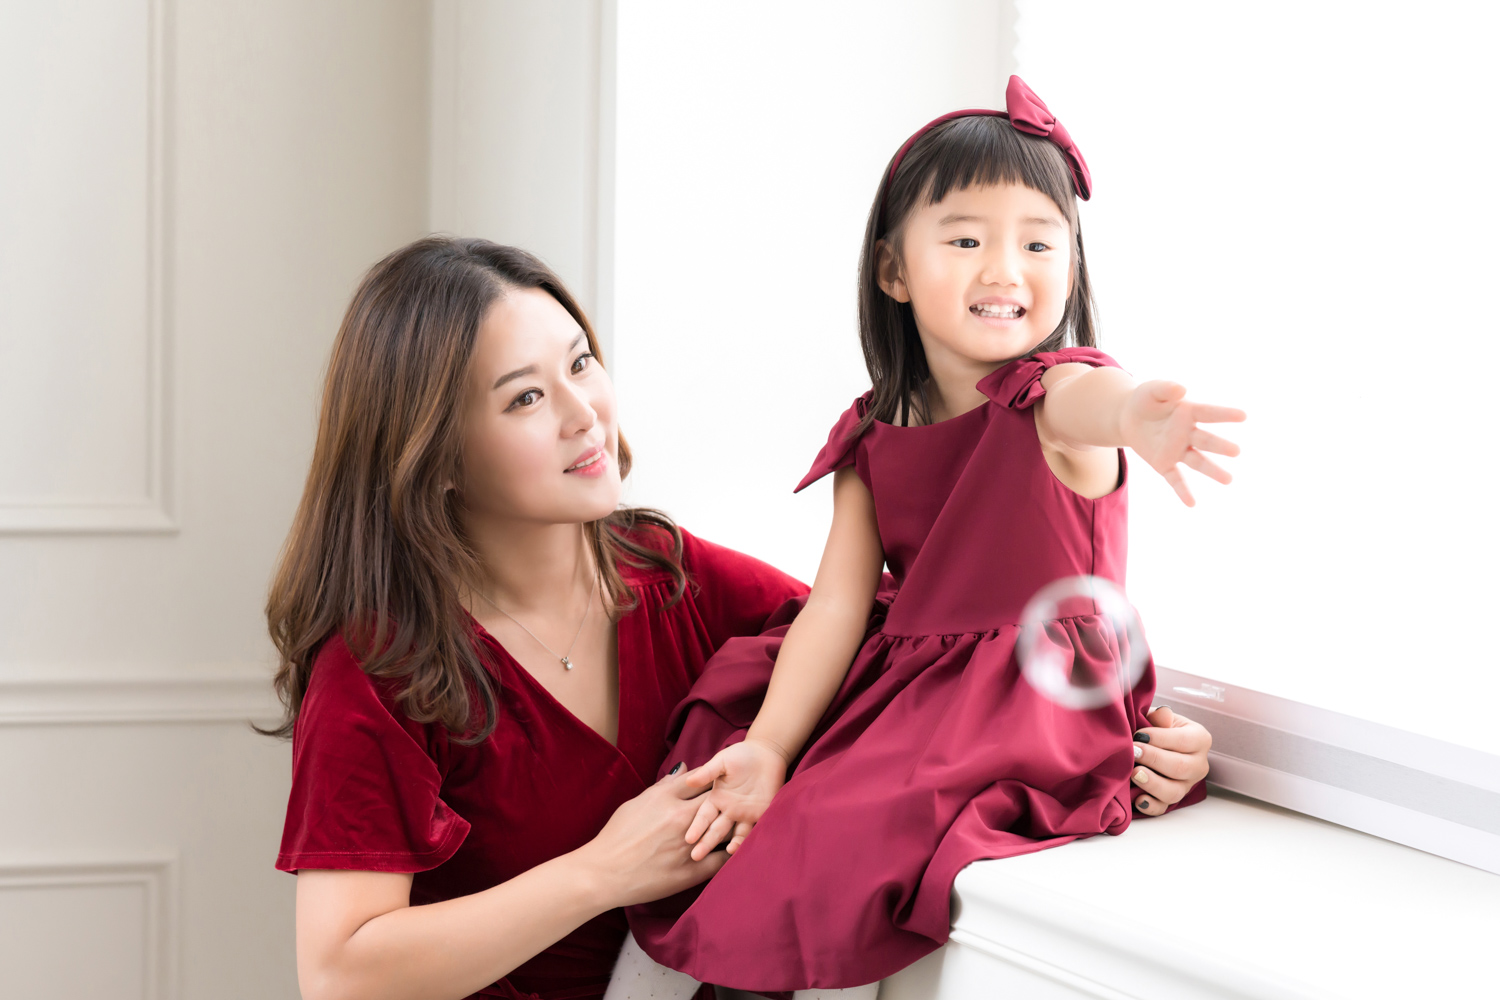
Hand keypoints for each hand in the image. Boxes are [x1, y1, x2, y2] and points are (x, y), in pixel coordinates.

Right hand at [578, 769, 728, 907]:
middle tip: (734, 798)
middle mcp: (680, 818)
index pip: (699, 779)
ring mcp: (688, 845)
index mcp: (665, 799)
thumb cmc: (616, 837)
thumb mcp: (636, 804)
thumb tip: (683, 768)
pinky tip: (734, 849)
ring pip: (724, 828)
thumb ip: (663, 787)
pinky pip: (722, 860)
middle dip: (725, 797)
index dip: (711, 777)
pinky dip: (731, 853)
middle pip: (715, 799)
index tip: (719, 779)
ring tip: (736, 822)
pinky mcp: (692, 871)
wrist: (604, 873)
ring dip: (732, 824)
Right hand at [681, 737, 790, 859]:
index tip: (688, 839)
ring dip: (730, 844)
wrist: (766, 754)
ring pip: (735, 834)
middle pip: (716, 829)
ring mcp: (744, 814)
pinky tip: (745, 846)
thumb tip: (689, 780)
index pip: (703, 816)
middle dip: (706, 842)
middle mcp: (728, 810)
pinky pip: (754, 830)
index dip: (696, 827)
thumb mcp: (721, 761)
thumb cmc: (740, 755)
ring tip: (727, 851)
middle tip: (696, 856)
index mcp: (716, 798)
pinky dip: (749, 839)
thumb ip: (707, 772)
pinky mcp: (760, 815)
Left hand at [1118, 380, 1244, 506]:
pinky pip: (1175, 478)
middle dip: (1220, 446)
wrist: (1128, 417)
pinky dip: (1182, 491)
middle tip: (1236, 451)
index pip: (1209, 413)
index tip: (1243, 416)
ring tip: (1228, 480)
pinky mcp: (1164, 464)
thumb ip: (1165, 388)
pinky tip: (1192, 504)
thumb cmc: (1146, 400)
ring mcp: (1177, 450)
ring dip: (1212, 470)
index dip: (1225, 414)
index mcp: (1189, 412)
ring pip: (1197, 461)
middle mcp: (1188, 433)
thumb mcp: (1152, 390)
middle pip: (1206, 440)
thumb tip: (1181, 389)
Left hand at [1129, 705, 1211, 815]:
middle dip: (1154, 759)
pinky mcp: (1172, 799)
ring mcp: (1187, 785)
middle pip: (1181, 767)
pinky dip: (1150, 806)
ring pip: (1174, 791)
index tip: (1138, 735)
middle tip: (1133, 752)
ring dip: (1152, 783)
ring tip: (1134, 773)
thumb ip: (1161, 717)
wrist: (1155, 743)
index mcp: (1199, 739)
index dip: (1160, 739)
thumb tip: (1162, 714)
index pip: (1184, 741)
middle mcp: (1198, 765)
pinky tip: (1138, 799)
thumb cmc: (1158, 727)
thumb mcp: (1160, 717)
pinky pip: (1163, 808)